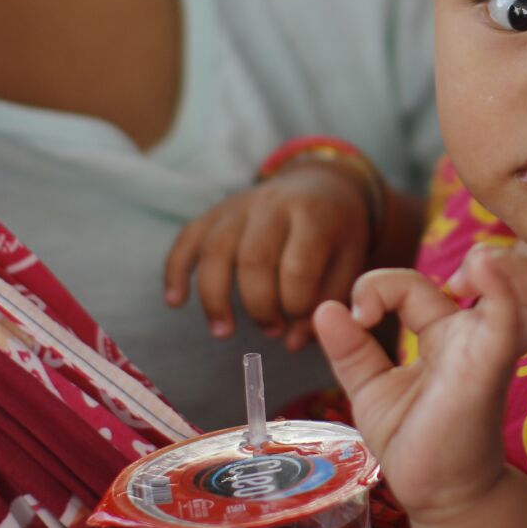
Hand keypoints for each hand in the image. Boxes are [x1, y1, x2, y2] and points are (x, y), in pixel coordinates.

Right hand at [165, 160, 378, 350]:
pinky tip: (175, 301)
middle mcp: (273, 205)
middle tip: (272, 331)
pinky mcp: (215, 211)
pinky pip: (187, 238)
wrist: (320, 184)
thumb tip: (292, 343)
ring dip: (214, 298)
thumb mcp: (351, 260)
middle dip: (259, 306)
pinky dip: (175, 270)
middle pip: (253, 260)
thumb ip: (328, 301)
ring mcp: (239, 205)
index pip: (298, 266)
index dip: (296, 304)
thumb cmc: (338, 231)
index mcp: (314, 215)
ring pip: (215, 250)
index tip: (299, 322)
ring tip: (223, 332)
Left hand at [314, 246, 526, 519]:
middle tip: (450, 279)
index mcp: (444, 335)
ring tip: (480, 267)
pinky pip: (510, 321)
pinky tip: (484, 270)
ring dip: (512, 268)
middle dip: (485, 258)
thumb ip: (350, 350)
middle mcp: (473, 336)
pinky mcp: (490, 368)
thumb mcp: (372, 390)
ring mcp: (487, 349)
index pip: (416, 284)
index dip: (380, 285)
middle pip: (501, 273)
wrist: (436, 496)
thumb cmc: (414, 443)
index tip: (359, 315)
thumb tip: (325, 308)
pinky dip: (505, 288)